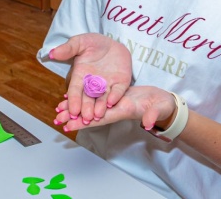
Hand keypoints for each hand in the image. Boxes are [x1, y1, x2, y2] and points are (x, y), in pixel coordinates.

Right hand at [48, 33, 132, 123]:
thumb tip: (52, 53)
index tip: (72, 111)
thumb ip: (68, 48)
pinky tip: (111, 102)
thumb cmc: (93, 44)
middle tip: (85, 118)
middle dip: (86, 108)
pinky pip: (118, 91)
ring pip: (102, 99)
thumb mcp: (80, 42)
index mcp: (80, 76)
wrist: (112, 43)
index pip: (75, 90)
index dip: (74, 100)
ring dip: (100, 107)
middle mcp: (92, 84)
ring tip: (97, 115)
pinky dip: (115, 96)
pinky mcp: (120, 83)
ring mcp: (107, 85)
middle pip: (88, 99)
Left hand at [52, 85, 176, 132]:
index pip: (100, 118)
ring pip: (91, 105)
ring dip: (77, 107)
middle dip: (74, 116)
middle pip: (91, 114)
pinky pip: (97, 97)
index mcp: (122, 111)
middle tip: (57, 117)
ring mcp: (114, 103)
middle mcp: (115, 108)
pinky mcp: (115, 95)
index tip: (68, 126)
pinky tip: (76, 95)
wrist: (163, 102)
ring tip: (60, 107)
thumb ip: (152, 116)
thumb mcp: (158, 109)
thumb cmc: (161, 106)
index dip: (84, 123)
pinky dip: (86, 97)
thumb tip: (147, 124)